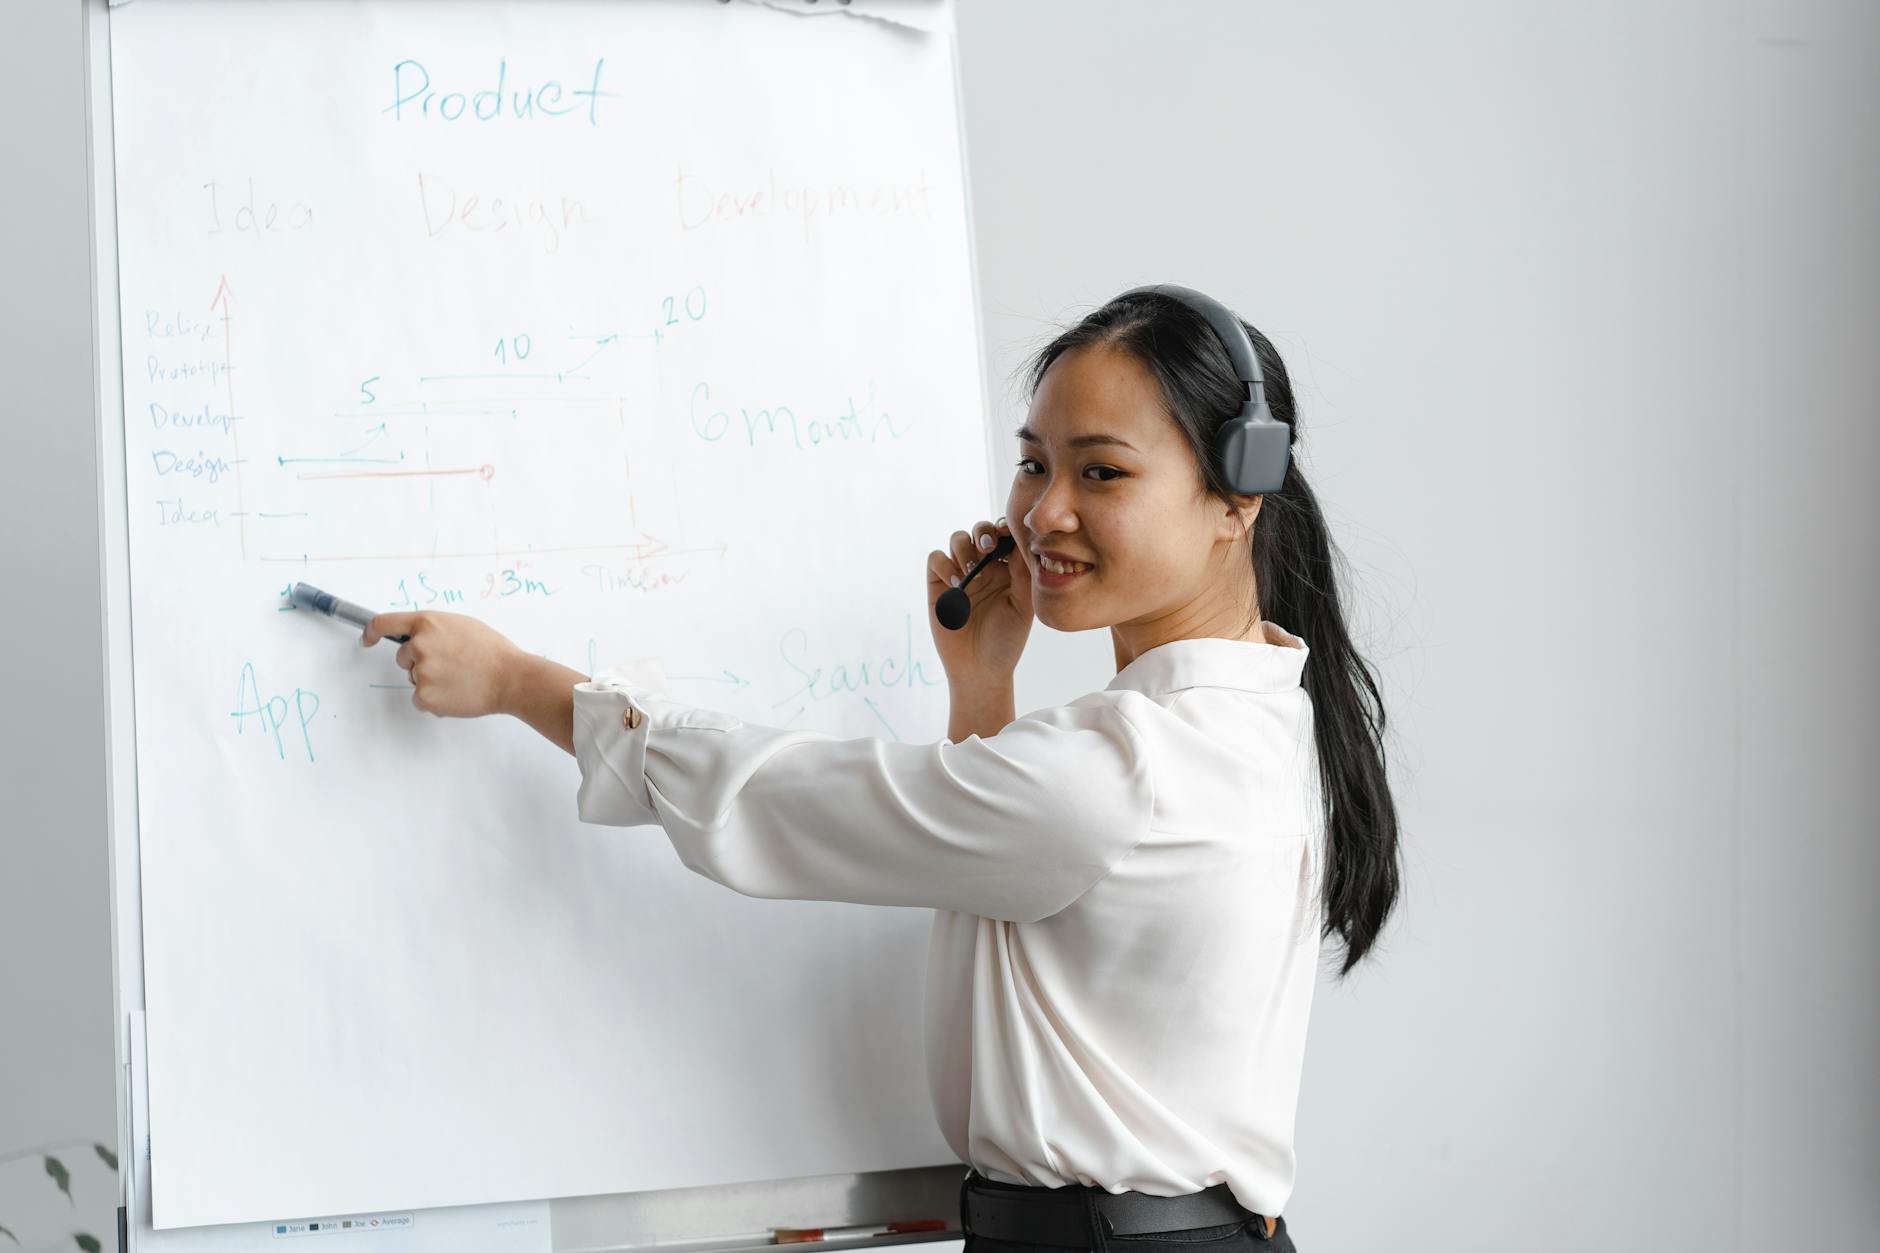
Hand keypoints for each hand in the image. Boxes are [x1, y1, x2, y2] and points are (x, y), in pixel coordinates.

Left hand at [362, 610, 526, 717]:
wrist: (510, 677)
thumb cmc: (492, 651)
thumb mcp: (461, 625)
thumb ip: (434, 628)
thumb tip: (417, 636)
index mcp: (427, 623)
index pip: (384, 623)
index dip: (371, 632)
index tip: (367, 639)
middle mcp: (419, 645)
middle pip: (403, 657)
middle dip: (419, 662)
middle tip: (450, 665)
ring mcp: (420, 672)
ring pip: (413, 679)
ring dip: (430, 681)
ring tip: (459, 678)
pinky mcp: (425, 696)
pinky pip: (420, 699)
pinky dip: (435, 699)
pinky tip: (456, 693)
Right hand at [926, 517, 1032, 678]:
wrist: (979, 668)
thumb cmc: (1006, 640)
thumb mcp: (1022, 607)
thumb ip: (1021, 574)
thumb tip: (1020, 543)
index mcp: (1008, 569)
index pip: (1005, 537)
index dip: (1005, 530)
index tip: (1007, 536)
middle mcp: (984, 567)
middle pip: (980, 531)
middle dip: (983, 532)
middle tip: (988, 547)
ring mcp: (959, 574)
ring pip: (957, 539)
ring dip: (964, 548)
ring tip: (972, 572)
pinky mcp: (938, 585)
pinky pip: (936, 559)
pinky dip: (945, 564)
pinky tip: (957, 583)